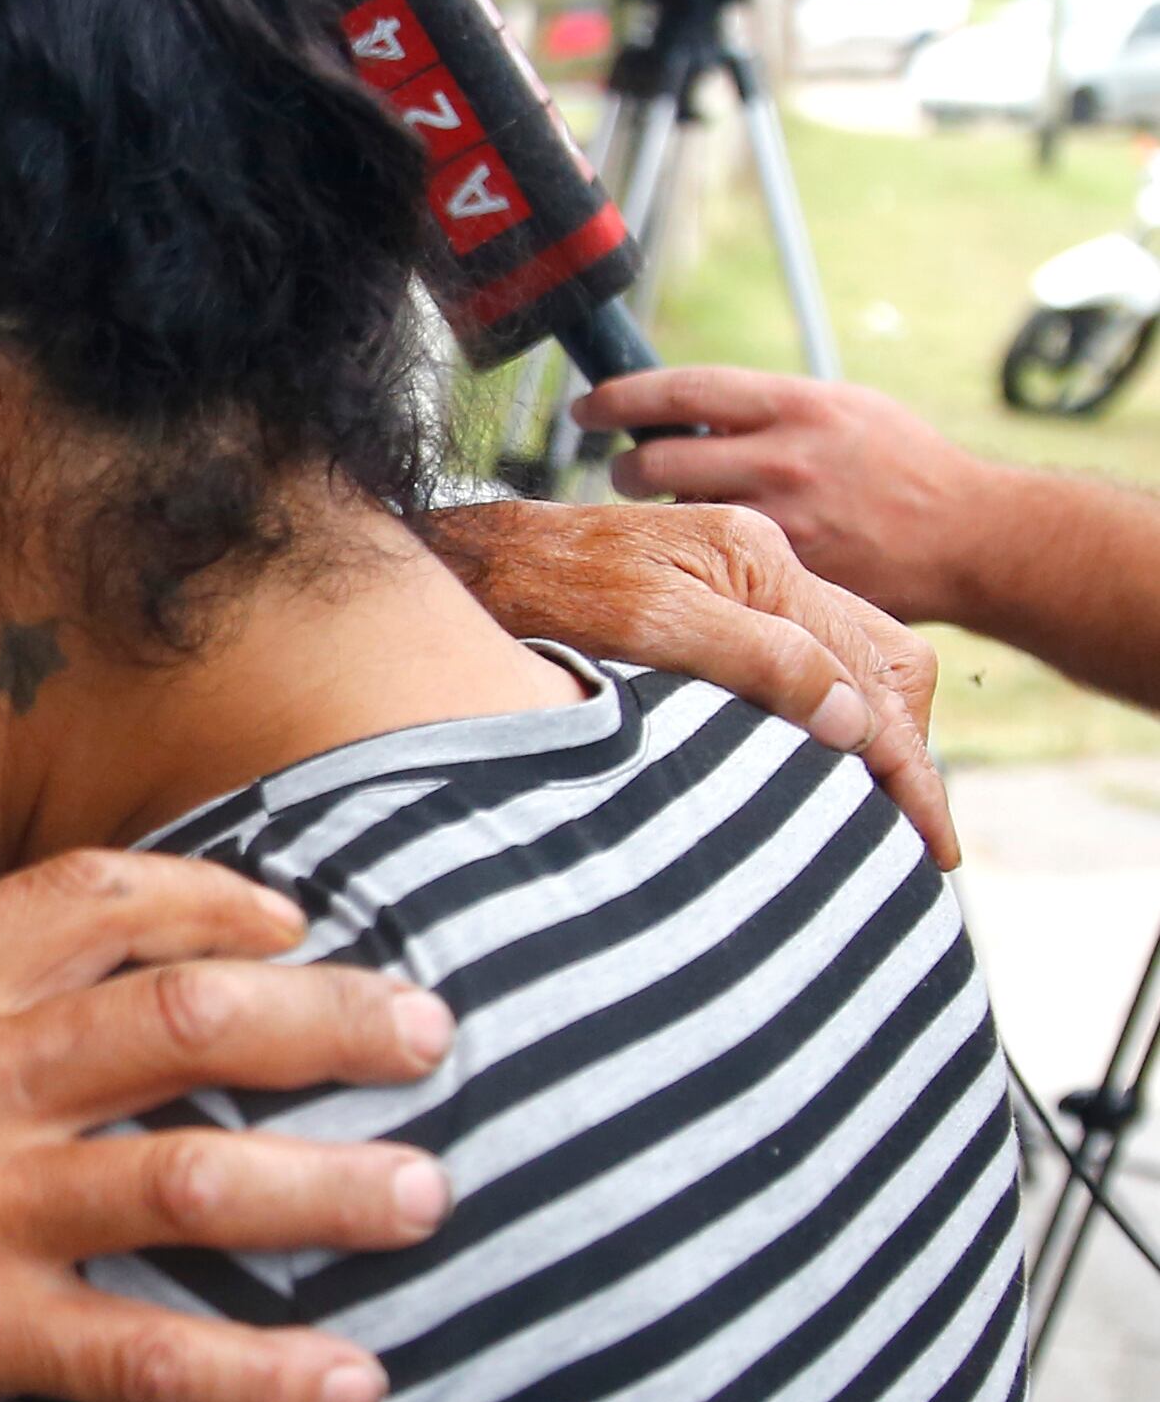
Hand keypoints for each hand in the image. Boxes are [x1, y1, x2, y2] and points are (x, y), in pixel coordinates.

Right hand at [0, 850, 455, 1401]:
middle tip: (430, 1030)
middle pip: (188, 1019)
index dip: (217, 907)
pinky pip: (146, 1352)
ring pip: (195, 1177)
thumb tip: (30, 947)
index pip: (95, 902)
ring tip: (430, 1190)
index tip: (294, 929)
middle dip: (333, 1021)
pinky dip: (262, 1370)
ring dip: (335, 1186)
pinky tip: (351, 1380)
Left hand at [417, 494, 953, 866]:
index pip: (873, 672)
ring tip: (882, 812)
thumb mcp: (648, 623)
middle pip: (882, 661)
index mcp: (760, 559)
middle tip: (918, 836)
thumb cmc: (540, 588)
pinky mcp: (711, 603)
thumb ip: (757, 659)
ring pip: (850, 661)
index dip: (910, 763)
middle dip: (908, 748)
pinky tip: (818, 762)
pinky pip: (802, 660)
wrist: (467, 561)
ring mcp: (739, 582)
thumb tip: (857, 724)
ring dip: (874, 733)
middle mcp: (763, 563)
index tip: (934, 842)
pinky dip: (826, 714)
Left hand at [574, 366, 983, 625]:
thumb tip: (687, 410)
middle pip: (655, 462)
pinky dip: (710, 554)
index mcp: (796, 406)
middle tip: (624, 471)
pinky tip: (721, 554)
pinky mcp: (787, 572)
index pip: (679, 391)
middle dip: (624, 468)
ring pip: (679, 515)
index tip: (587, 406)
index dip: (618, 397)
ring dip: (665, 514)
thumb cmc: (905, 465)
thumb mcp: (842, 409)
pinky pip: (720, 560)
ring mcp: (783, 520)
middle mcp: (783, 459)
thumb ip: (766, 408)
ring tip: (683, 510)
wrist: (972, 538)